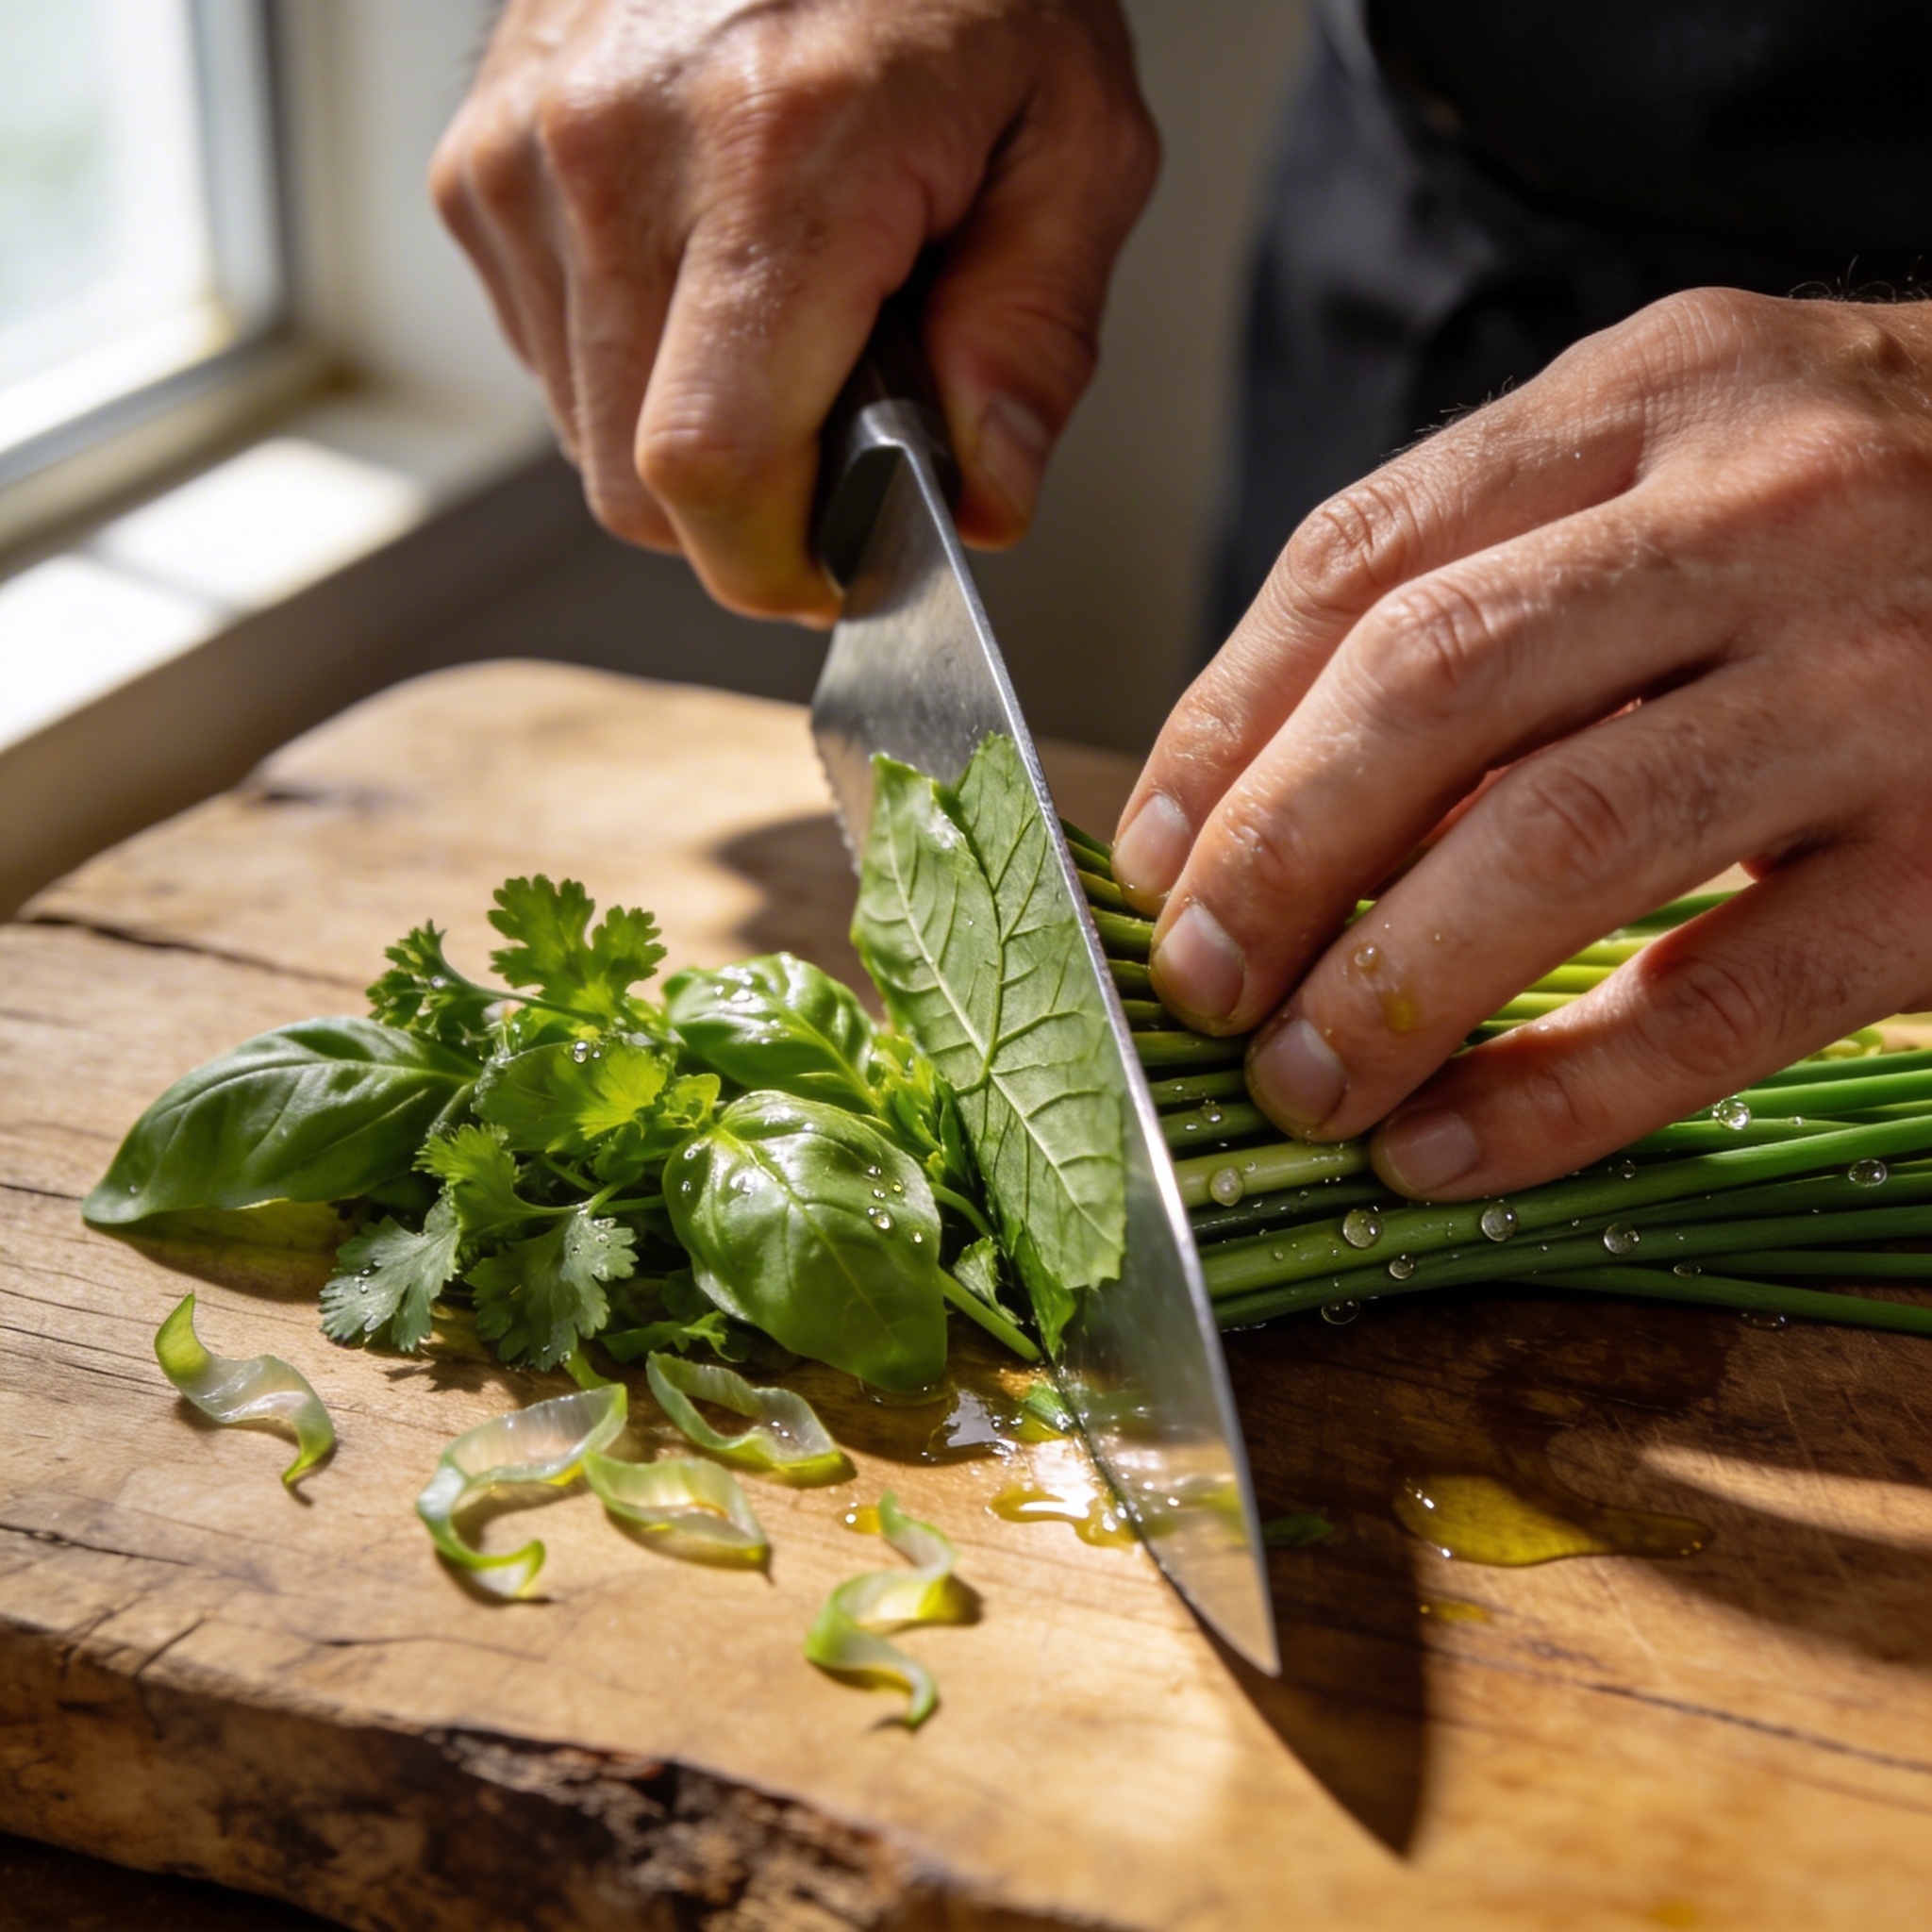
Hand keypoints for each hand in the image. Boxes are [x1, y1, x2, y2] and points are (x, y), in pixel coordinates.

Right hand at [430, 0, 1157, 623]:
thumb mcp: (1073, 135)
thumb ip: (1036, 336)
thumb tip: (983, 500)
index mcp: (774, 154)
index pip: (712, 469)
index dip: (777, 560)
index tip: (840, 563)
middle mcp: (613, 152)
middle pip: (636, 483)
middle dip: (747, 513)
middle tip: (840, 434)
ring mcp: (522, 157)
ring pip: (585, 437)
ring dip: (690, 438)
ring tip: (781, 324)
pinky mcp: (478, 164)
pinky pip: (550, 357)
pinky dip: (634, 368)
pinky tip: (708, 283)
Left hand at [1113, 290, 1931, 1197]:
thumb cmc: (1884, 517)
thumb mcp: (1694, 459)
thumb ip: (1504, 573)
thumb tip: (1261, 784)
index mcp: (1656, 396)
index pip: (1360, 560)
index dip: (1221, 726)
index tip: (1148, 851)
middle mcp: (1763, 511)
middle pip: (1430, 691)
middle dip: (1273, 860)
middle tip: (1196, 980)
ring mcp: (1877, 681)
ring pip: (1557, 841)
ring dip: (1386, 989)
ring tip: (1297, 1083)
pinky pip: (1719, 997)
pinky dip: (1557, 1093)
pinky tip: (1450, 1150)